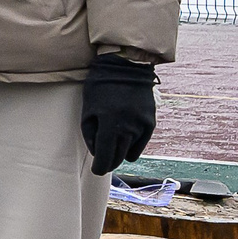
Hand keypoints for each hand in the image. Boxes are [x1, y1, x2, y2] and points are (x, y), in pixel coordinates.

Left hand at [82, 55, 157, 174]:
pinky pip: (141, 144)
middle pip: (118, 157)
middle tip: (103, 163)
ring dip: (120, 153)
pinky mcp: (151, 123)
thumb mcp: (88, 109)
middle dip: (109, 162)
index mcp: (109, 123)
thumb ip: (90, 133)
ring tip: (112, 150)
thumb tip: (97, 152)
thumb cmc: (100, 87)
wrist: (127, 68)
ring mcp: (141, 125)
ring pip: (130, 151)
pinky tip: (125, 144)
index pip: (105, 155)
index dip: (100, 167)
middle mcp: (128, 127)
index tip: (97, 170)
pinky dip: (133, 146)